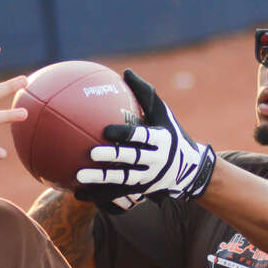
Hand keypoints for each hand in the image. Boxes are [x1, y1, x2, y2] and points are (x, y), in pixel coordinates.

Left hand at [76, 69, 215, 201]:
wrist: (190, 169)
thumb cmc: (171, 132)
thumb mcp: (163, 113)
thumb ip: (145, 94)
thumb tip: (125, 71)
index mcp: (161, 140)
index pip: (142, 137)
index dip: (125, 134)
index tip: (106, 130)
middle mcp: (157, 160)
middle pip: (132, 159)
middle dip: (112, 157)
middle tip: (91, 153)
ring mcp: (149, 178)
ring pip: (123, 180)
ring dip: (101, 180)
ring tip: (79, 176)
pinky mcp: (141, 191)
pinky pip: (118, 195)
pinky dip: (98, 195)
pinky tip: (78, 193)